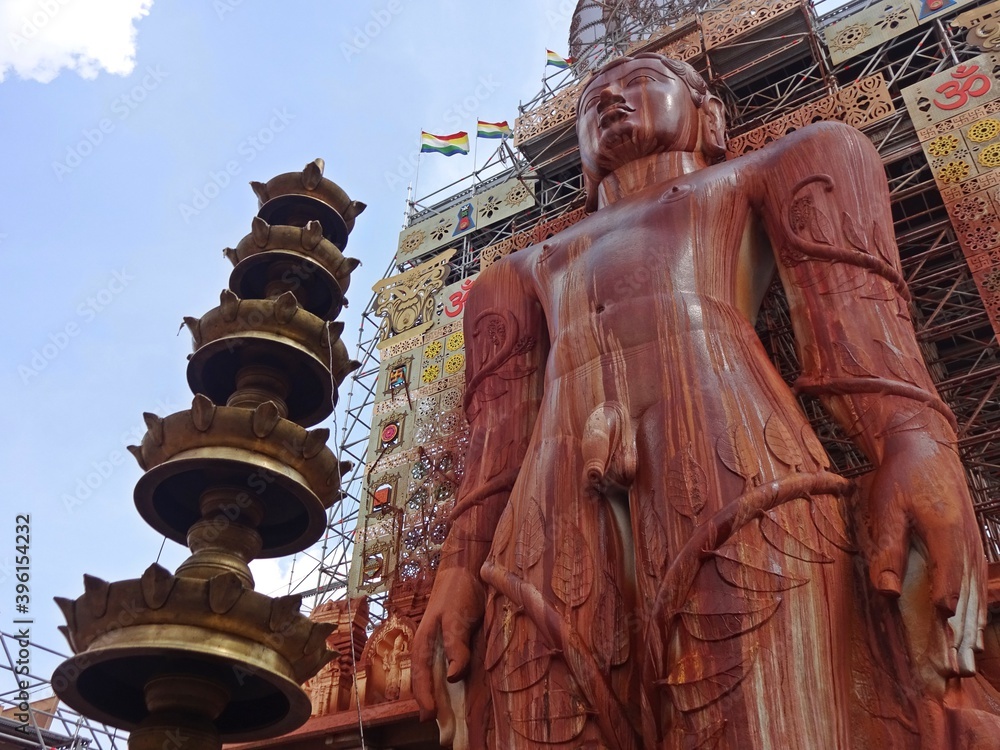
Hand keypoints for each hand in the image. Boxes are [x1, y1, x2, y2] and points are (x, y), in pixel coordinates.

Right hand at [412, 565, 485, 720]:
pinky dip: (460, 686)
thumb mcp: (455, 618)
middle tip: (447, 731)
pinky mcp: (458, 647)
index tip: (430, 718)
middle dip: (437, 707)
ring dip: (448, 699)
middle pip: (431, 685)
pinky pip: (456, 671)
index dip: (425, 700)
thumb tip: (453, 677)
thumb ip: (455, 646)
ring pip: (443, 681)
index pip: (421, 679)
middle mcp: (431, 651)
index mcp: (423, 645)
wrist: (467, 571)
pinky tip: (469, 696)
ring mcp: (444, 650)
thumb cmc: (456, 593)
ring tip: (457, 721)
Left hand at [867, 429, 986, 678]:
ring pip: (977, 592)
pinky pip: (979, 584)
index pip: (948, 574)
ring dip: (973, 627)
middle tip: (958, 668)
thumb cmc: (900, 477)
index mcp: (944, 530)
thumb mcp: (886, 507)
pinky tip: (974, 632)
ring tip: (968, 661)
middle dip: (962, 631)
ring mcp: (973, 543)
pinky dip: (978, 610)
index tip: (940, 628)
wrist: (927, 449)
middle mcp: (965, 540)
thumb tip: (886, 590)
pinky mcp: (972, 544)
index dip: (945, 603)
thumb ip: (887, 548)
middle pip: (968, 592)